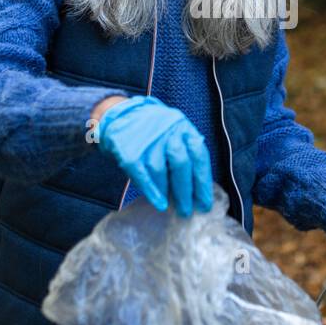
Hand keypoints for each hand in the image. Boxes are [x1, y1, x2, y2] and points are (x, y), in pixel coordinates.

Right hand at [96, 95, 212, 216]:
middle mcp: (168, 131)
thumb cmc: (153, 131)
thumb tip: (196, 190)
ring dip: (167, 192)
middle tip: (187, 210)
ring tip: (171, 207)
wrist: (120, 113)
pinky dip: (151, 191)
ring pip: (160, 170)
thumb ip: (186, 153)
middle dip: (186, 191)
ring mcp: (148, 139)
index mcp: (183, 128)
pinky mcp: (129, 149)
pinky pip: (142, 174)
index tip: (205, 203)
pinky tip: (159, 203)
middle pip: (181, 164)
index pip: (199, 156)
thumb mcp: (174, 132)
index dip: (203, 182)